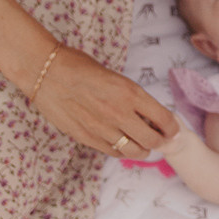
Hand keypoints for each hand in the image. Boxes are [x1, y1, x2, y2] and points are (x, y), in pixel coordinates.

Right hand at [32, 45, 178, 156]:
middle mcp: (119, 112)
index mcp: (130, 92)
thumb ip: (132, 97)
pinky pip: (113, 152)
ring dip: (143, 150)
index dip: (172, 128)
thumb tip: (149, 114)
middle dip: (161, 142)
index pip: (164, 119)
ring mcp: (102, 128)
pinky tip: (122, 144)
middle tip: (160, 139)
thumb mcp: (115, 76)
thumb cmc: (79, 67)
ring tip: (142, 145)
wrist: (46, 72)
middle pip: (153, 140)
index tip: (173, 130)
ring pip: (134, 151)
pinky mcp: (86, 137)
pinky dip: (122, 151)